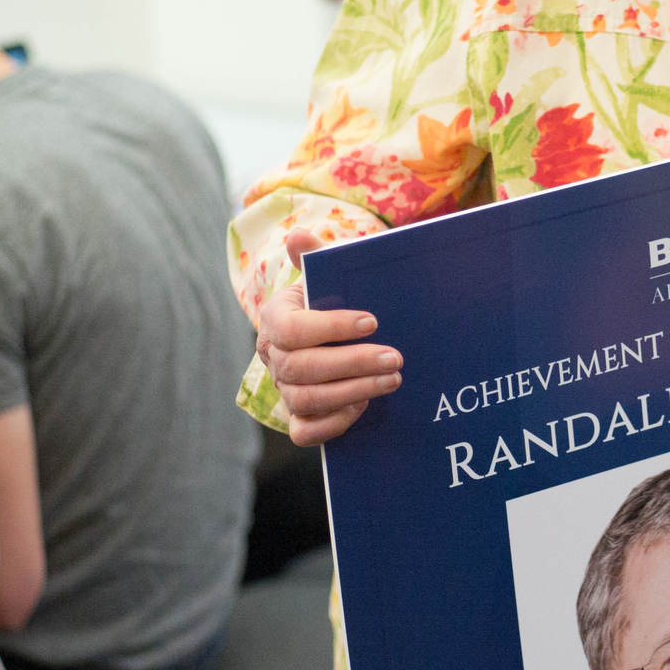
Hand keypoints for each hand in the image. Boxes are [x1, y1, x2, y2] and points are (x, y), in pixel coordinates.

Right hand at [253, 231, 403, 446]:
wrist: (339, 327)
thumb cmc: (336, 296)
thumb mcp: (329, 271)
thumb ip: (315, 255)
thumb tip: (298, 237)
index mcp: (276, 316)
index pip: (293, 328)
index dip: (331, 327)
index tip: (372, 321)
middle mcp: (274, 355)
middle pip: (302, 368)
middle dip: (353, 364)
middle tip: (395, 358)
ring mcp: (284, 387)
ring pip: (306, 400)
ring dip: (353, 392)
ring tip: (392, 380)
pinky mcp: (298, 414)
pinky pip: (304, 432)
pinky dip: (333, 424)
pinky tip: (365, 408)